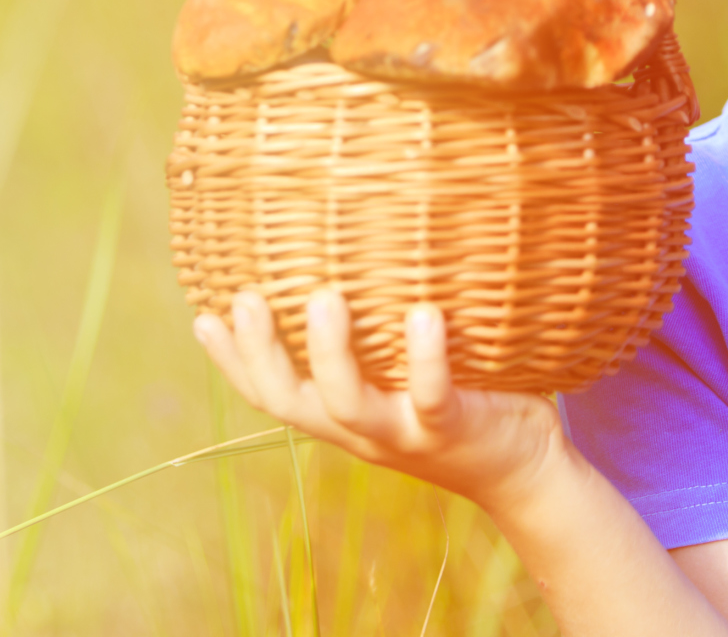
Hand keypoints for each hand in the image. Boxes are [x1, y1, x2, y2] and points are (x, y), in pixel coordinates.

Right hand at [193, 289, 565, 510]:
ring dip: (330, 353)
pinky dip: (425, 359)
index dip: (232, 363)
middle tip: (242, 297)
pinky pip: (432, 397)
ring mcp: (404, 433)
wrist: (526, 470)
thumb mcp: (404, 373)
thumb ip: (376, 336)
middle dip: (258, 353)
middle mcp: (361, 431)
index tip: (201, 316)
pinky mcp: (451, 429)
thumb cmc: (463, 402)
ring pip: (349, 405)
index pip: (271, 395)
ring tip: (324, 298)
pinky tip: (424, 316)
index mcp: (342, 416)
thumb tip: (353, 256)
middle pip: (290, 402)